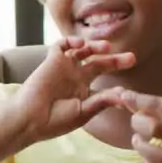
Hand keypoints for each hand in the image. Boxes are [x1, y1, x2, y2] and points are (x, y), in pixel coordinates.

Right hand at [12, 37, 134, 143]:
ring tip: (106, 47)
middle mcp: (75, 78)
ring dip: (95, 46)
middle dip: (115, 60)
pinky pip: (62, 45)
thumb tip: (125, 95)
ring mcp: (64, 68)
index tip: (131, 86)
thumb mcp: (83, 112)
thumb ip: (102, 101)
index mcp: (84, 92)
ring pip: (83, 51)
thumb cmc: (55, 121)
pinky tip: (81, 46)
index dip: (117, 84)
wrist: (30, 119)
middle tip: (131, 58)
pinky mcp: (51, 60)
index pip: (105, 81)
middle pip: (99, 63)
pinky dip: (71, 41)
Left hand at [121, 92, 161, 162]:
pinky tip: (156, 149)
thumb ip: (155, 102)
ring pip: (145, 149)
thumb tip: (124, 97)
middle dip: (139, 121)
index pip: (153, 107)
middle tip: (143, 120)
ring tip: (147, 136)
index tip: (123, 96)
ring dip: (140, 140)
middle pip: (149, 128)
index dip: (133, 100)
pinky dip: (146, 156)